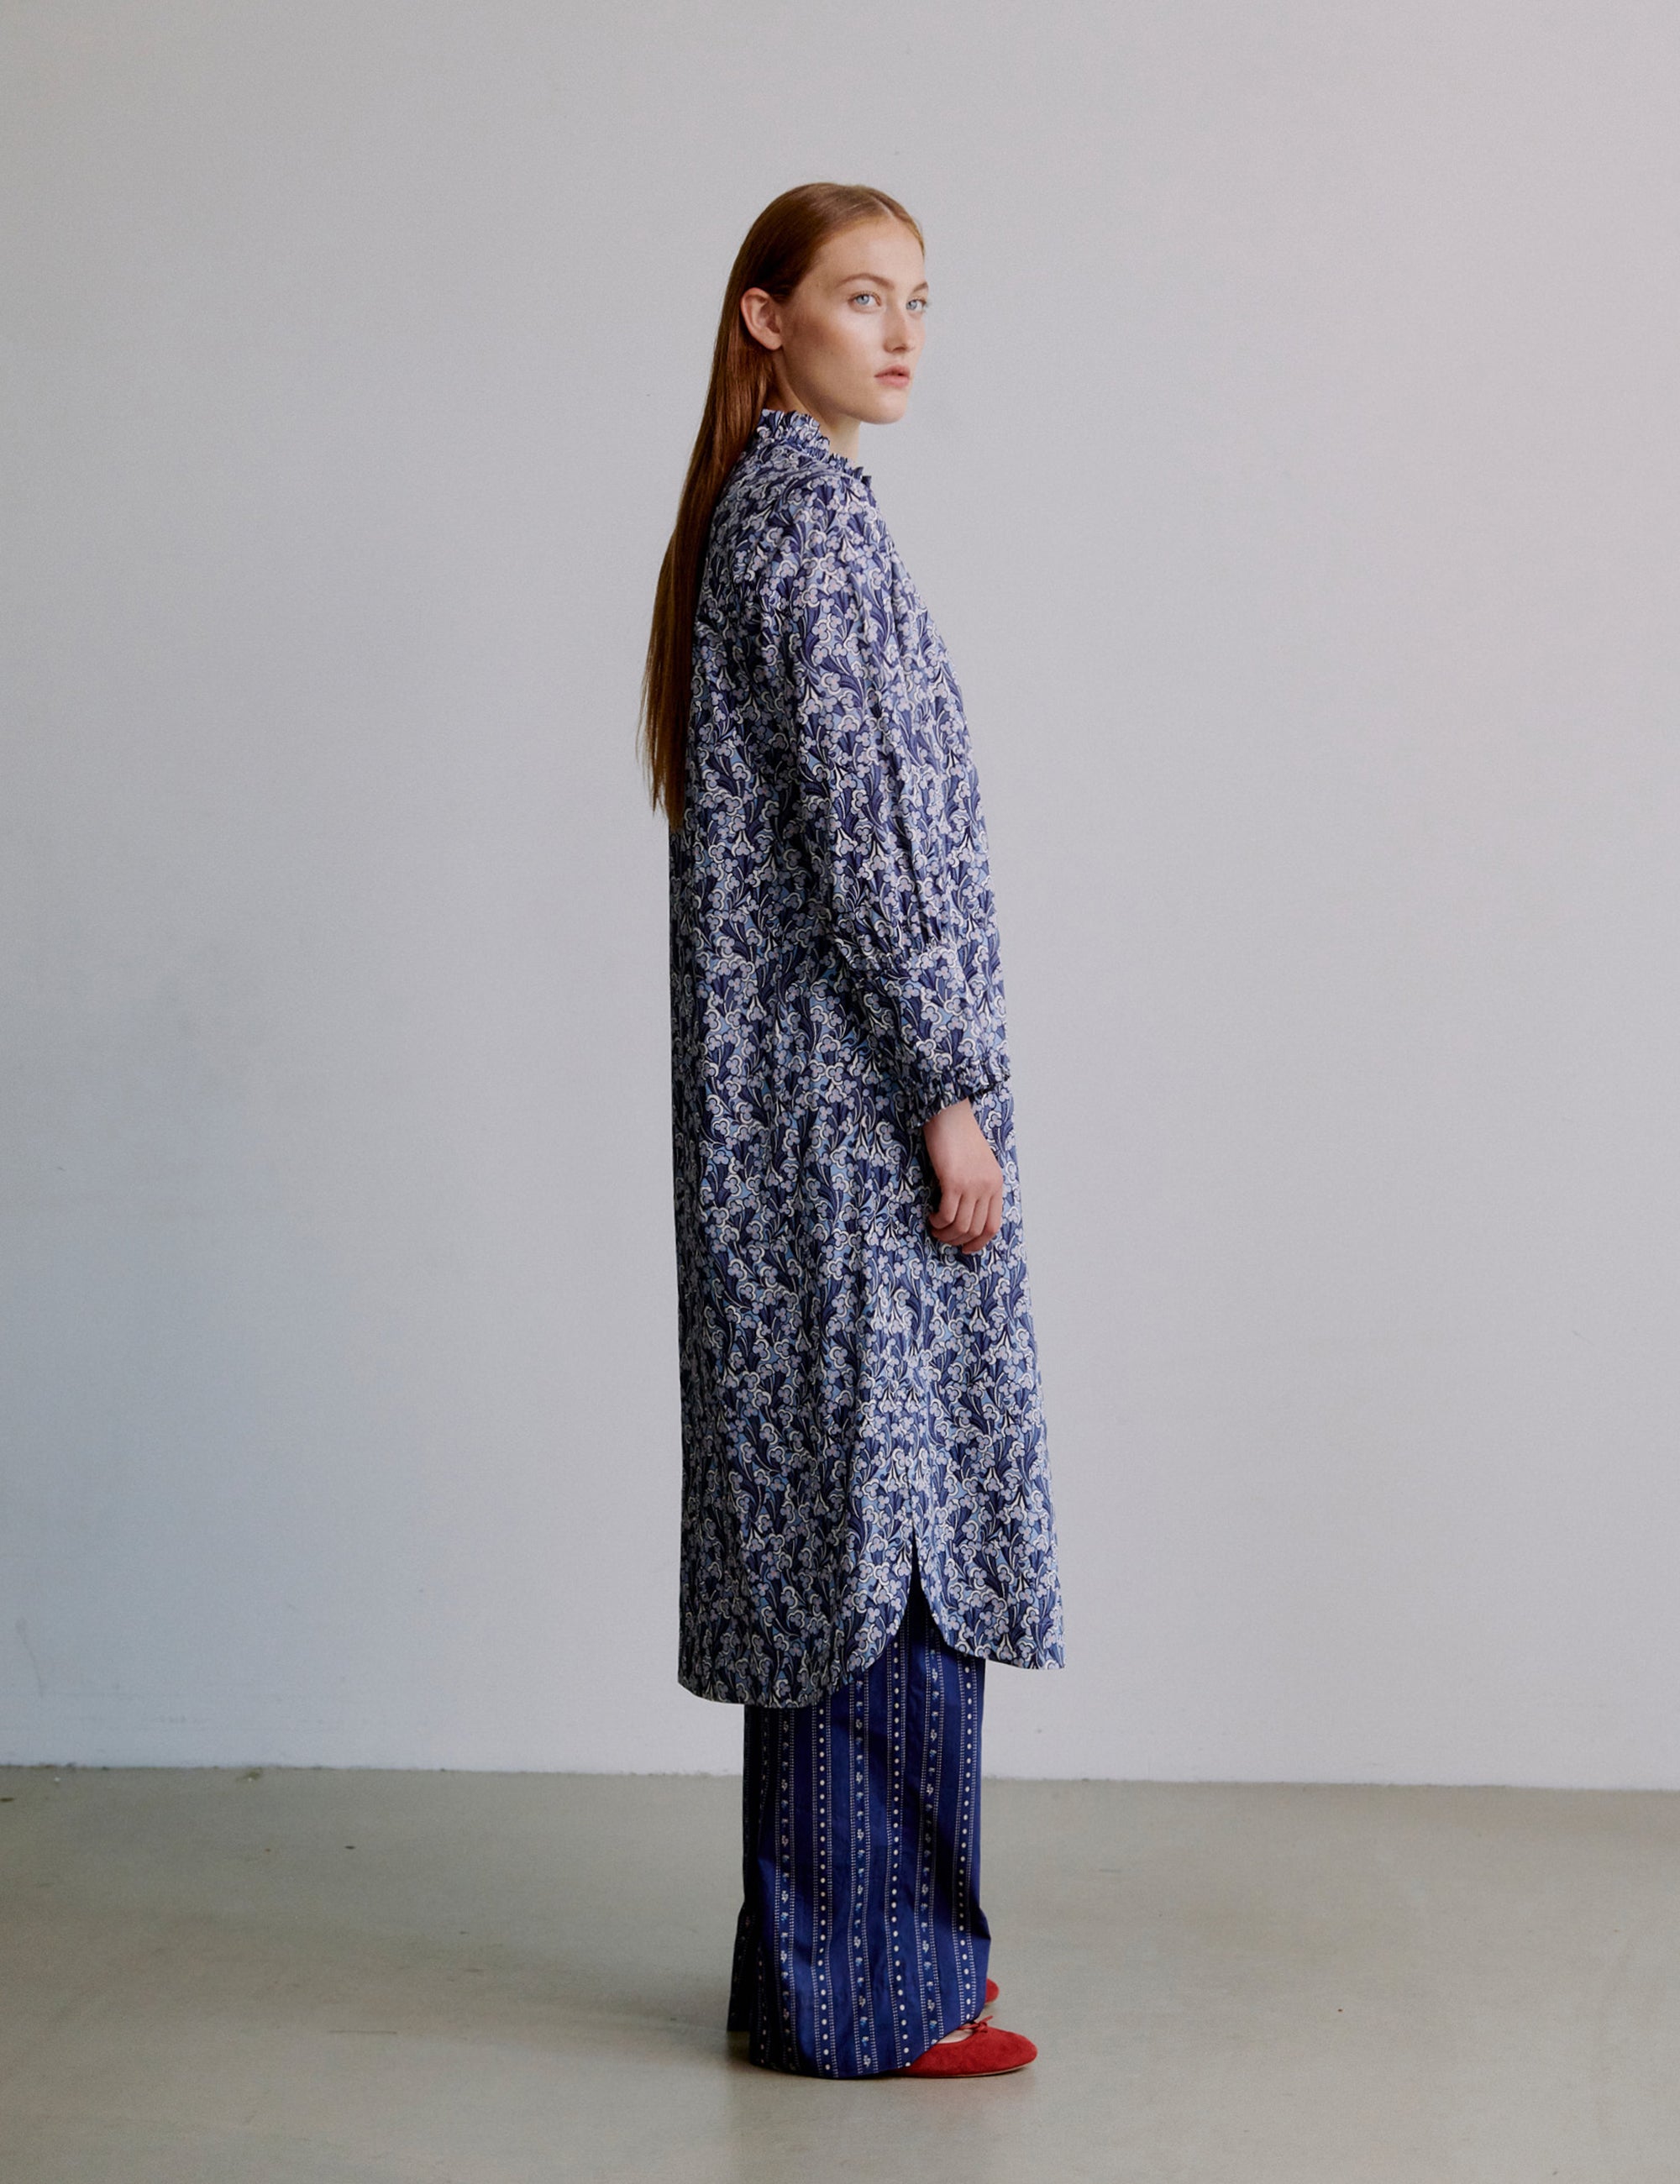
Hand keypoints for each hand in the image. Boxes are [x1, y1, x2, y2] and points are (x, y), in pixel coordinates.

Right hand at [922, 1099, 1003, 1253]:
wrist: (950, 1114)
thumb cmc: (959, 1137)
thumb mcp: (979, 1164)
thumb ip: (978, 1186)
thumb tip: (967, 1213)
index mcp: (996, 1184)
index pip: (992, 1226)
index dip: (979, 1242)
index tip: (966, 1248)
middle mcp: (987, 1187)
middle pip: (975, 1229)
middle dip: (956, 1240)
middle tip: (942, 1236)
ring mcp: (972, 1185)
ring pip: (961, 1226)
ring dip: (945, 1233)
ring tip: (934, 1227)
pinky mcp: (954, 1181)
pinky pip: (947, 1214)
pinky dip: (938, 1221)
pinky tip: (931, 1216)